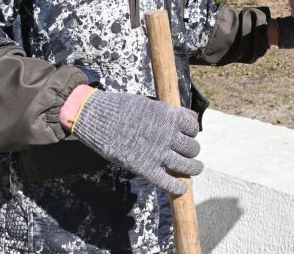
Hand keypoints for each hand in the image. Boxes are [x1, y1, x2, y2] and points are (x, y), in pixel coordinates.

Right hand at [71, 90, 201, 195]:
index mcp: (170, 116)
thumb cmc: (122, 109)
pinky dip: (178, 188)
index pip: (193, 126)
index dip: (192, 131)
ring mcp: (159, 153)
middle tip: (188, 152)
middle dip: (192, 150)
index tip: (188, 134)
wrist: (99, 119)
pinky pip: (169, 183)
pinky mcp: (147, 169)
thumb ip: (168, 115)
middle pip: (192, 147)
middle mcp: (169, 135)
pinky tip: (182, 188)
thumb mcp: (150, 105)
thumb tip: (187, 120)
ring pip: (187, 165)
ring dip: (194, 168)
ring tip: (195, 168)